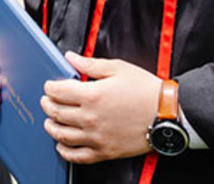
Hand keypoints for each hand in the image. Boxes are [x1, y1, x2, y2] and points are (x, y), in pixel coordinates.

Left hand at [41, 52, 161, 164]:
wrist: (167, 114)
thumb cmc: (145, 90)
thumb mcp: (119, 68)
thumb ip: (91, 64)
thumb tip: (70, 57)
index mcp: (92, 94)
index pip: (58, 91)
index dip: (50, 87)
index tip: (50, 85)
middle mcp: (90, 117)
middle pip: (56, 112)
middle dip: (47, 104)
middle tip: (46, 100)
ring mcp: (96, 137)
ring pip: (61, 135)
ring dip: (51, 126)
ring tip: (50, 120)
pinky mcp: (104, 151)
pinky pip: (76, 156)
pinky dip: (64, 151)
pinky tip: (61, 145)